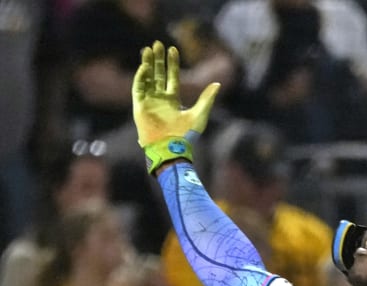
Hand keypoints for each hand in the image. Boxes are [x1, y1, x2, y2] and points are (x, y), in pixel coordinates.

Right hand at [132, 40, 219, 171]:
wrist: (171, 149)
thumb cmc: (186, 136)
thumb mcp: (200, 114)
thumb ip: (207, 98)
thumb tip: (218, 83)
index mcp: (173, 101)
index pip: (172, 77)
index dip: (172, 63)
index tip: (173, 49)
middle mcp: (160, 100)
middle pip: (158, 75)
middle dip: (158, 60)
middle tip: (157, 44)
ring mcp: (149, 103)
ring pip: (147, 78)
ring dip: (147, 64)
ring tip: (148, 49)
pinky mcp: (139, 107)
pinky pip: (138, 88)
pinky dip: (140, 77)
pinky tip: (145, 66)